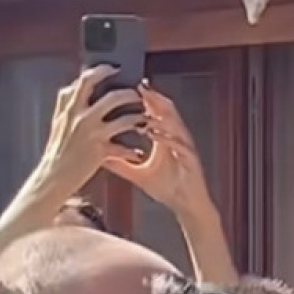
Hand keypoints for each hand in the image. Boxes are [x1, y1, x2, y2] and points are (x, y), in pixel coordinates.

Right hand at [36, 66, 145, 204]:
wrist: (53, 177)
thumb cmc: (56, 152)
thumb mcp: (57, 122)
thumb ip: (65, 104)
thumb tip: (70, 88)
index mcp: (70, 108)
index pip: (87, 79)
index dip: (103, 70)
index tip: (113, 68)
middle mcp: (82, 117)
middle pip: (113, 97)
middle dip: (129, 94)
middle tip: (137, 95)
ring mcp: (92, 134)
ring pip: (124, 119)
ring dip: (137, 118)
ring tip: (144, 119)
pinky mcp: (100, 151)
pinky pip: (122, 148)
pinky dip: (131, 151)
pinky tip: (137, 152)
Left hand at [105, 87, 209, 217]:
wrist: (186, 206)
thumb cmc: (168, 188)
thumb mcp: (139, 175)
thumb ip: (122, 165)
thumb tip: (101, 158)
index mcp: (165, 138)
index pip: (156, 113)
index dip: (146, 100)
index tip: (130, 88)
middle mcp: (176, 138)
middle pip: (167, 112)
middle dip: (154, 98)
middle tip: (140, 87)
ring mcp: (185, 147)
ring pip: (175, 124)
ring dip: (160, 115)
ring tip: (146, 105)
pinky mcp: (191, 160)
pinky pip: (179, 144)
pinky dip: (166, 138)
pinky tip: (154, 133)